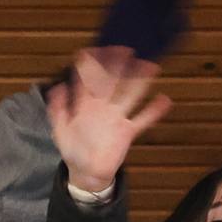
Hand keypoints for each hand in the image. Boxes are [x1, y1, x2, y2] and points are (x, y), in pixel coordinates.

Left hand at [45, 47, 172, 196]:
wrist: (86, 172)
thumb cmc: (73, 149)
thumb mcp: (60, 129)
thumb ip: (58, 109)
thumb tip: (57, 87)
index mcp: (84, 105)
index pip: (86, 80)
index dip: (88, 65)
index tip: (91, 50)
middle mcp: (102, 107)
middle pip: (111, 82)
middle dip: (117, 65)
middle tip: (125, 48)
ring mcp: (116, 118)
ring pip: (129, 95)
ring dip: (139, 81)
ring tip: (149, 65)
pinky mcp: (127, 132)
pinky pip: (142, 120)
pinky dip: (153, 111)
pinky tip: (164, 100)